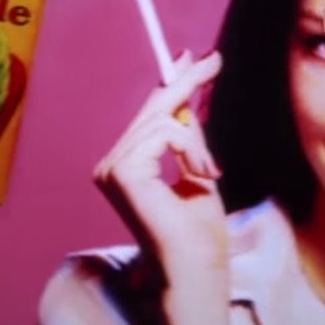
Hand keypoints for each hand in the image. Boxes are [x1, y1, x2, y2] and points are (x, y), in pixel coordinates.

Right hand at [93, 50, 226, 264]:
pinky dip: (187, 147)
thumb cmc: (198, 230)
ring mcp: (111, 169)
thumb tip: (185, 95)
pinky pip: (160, 134)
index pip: (147, 118)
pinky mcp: (120, 172)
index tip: (193, 60)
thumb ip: (186, 135)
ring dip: (193, 139)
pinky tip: (199, 172)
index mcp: (126, 167)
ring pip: (157, 120)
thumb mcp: (196, 168)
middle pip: (149, 111)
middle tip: (213, 59)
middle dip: (184, 82)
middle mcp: (111, 165)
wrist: (196, 264)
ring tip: (208, 169)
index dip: (170, 86)